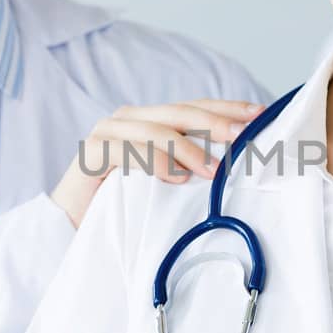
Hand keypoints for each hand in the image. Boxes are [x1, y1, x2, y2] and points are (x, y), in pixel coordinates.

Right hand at [50, 99, 262, 225]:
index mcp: (151, 120)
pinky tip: (176, 177)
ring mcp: (109, 131)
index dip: (228, 108)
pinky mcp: (92, 152)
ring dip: (189, 150)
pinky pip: (127, 152)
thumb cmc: (123, 203)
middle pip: (180, 113)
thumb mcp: (164, 182)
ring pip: (156, 131)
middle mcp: (131, 119)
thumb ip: (190, 167)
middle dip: (216, 123)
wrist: (71, 224)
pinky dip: (154, 163)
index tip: (261, 114)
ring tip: (214, 171)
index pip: (196, 108)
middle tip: (245, 136)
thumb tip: (236, 166)